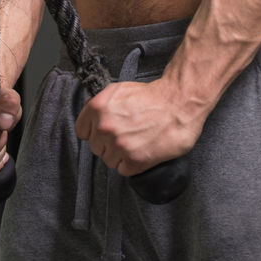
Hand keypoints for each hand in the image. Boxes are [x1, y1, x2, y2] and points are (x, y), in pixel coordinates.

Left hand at [74, 77, 202, 176]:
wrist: (178, 103)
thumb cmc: (151, 96)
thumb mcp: (119, 90)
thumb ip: (101, 104)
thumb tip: (90, 115)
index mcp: (97, 108)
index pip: (82, 131)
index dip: (94, 131)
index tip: (104, 132)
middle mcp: (105, 127)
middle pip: (96, 147)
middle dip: (108, 143)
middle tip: (126, 134)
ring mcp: (119, 145)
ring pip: (109, 161)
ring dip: (120, 155)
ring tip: (136, 142)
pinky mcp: (134, 160)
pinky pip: (123, 170)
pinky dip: (132, 164)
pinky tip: (142, 151)